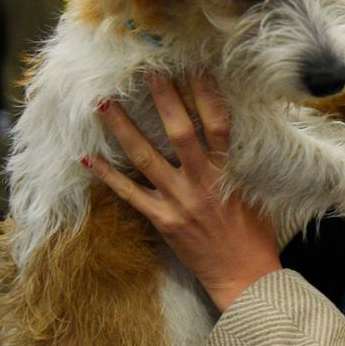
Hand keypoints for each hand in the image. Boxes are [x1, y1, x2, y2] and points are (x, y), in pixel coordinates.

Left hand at [84, 73, 280, 310]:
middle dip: (163, 99)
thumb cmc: (254, 235)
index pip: (218, 124)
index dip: (206, 94)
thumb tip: (226, 134)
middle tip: (146, 71)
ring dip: (123, 129)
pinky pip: (129, 194)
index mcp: (229, 172)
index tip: (194, 68)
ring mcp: (178, 201)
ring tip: (104, 104)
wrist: (244, 277)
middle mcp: (201, 182)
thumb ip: (238, 163)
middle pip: (179, 132)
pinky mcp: (161, 220)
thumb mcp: (255, 192)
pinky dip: (108, 175)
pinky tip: (89, 158)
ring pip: (146, 157)